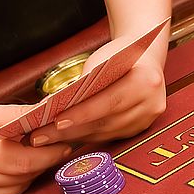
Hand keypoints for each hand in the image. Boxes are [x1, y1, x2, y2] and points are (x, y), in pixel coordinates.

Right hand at [0, 103, 70, 193]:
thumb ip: (16, 115)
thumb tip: (50, 114)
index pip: (20, 161)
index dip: (47, 156)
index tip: (65, 147)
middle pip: (19, 178)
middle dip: (39, 164)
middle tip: (50, 150)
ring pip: (14, 192)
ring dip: (24, 177)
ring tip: (21, 160)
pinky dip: (9, 188)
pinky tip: (2, 174)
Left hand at [29, 39, 166, 146]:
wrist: (146, 58)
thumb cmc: (120, 55)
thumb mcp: (102, 60)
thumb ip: (86, 83)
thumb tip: (56, 106)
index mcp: (145, 81)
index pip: (108, 102)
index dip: (82, 114)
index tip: (57, 122)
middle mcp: (150, 104)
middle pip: (105, 123)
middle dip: (71, 131)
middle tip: (42, 136)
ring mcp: (147, 120)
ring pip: (106, 134)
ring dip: (76, 137)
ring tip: (48, 138)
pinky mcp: (140, 129)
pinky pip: (110, 136)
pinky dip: (88, 136)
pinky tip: (68, 136)